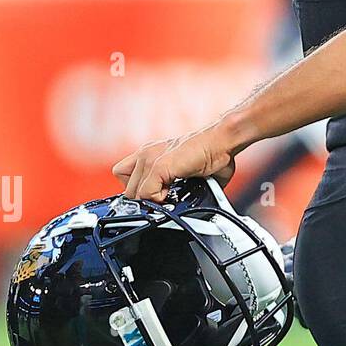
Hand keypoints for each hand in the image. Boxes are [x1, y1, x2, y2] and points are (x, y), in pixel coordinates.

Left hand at [113, 124, 237, 203]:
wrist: (222, 140)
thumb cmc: (211, 153)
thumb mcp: (182, 170)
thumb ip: (172, 185)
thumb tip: (175, 205)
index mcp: (150, 153)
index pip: (124, 177)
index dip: (138, 191)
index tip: (152, 198)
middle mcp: (146, 153)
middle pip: (127, 188)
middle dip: (144, 199)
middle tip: (163, 199)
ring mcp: (149, 159)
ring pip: (133, 194)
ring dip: (151, 200)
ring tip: (168, 196)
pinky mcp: (158, 166)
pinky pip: (146, 194)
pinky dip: (159, 200)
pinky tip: (173, 193)